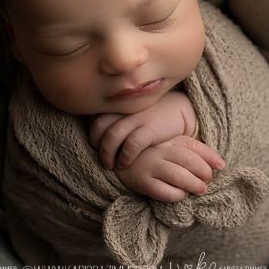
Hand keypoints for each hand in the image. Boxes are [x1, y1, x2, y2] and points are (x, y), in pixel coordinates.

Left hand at [90, 90, 204, 169]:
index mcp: (117, 103)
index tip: (95, 146)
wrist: (177, 108)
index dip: (91, 134)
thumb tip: (94, 135)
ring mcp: (136, 118)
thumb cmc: (148, 114)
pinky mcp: (149, 129)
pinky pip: (131, 145)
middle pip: (98, 126)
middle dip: (96, 144)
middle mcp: (124, 108)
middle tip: (101, 157)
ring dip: (107, 154)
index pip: (93, 118)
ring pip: (111, 137)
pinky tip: (124, 164)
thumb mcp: (129, 111)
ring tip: (110, 165)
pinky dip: (124, 156)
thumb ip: (113, 117)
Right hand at [113, 135, 226, 202]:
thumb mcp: (171, 147)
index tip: (221, 167)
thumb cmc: (153, 156)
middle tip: (208, 182)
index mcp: (169, 140)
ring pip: (177, 175)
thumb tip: (220, 164)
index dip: (210, 157)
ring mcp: (150, 166)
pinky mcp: (141, 181)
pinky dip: (175, 194)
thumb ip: (192, 152)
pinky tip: (181, 195)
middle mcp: (160, 151)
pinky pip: (162, 190)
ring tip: (200, 190)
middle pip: (188, 160)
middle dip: (203, 172)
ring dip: (193, 184)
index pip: (194, 146)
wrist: (119, 159)